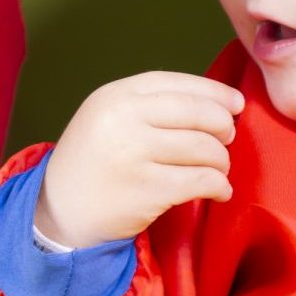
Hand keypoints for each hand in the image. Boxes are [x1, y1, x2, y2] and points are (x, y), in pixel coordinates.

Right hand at [33, 72, 243, 248]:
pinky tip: (219, 191)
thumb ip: (150, 106)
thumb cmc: (92, 162)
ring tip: (217, 170)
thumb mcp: (107, 118)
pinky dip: (220, 186)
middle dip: (223, 127)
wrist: (58, 211)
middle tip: (226, 140)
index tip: (236, 103)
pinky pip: (202, 181)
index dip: (214, 92)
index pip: (177, 84)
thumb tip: (219, 106)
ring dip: (221, 161)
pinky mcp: (147, 190)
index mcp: (115, 95)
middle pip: (198, 113)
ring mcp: (134, 154)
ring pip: (205, 148)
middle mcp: (123, 118)